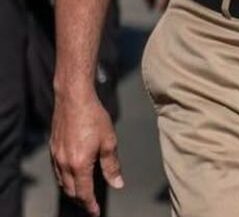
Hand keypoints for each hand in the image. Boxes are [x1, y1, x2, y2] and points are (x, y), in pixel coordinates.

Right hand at [50, 92, 122, 215]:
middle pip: (71, 191)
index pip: (83, 192)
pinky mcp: (53, 149)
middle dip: (81, 200)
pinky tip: (73, 175)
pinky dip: (65, 178)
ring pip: (62, 182)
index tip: (95, 212)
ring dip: (72, 190)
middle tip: (90, 205)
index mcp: (79, 164)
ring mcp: (56, 156)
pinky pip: (58, 171)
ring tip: (83, 193)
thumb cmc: (94, 117)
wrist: (74, 99)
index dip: (90, 205)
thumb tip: (117, 184)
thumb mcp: (109, 141)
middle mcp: (64, 164)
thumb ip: (112, 165)